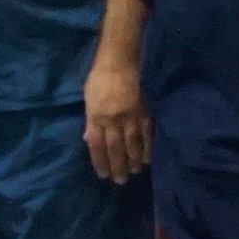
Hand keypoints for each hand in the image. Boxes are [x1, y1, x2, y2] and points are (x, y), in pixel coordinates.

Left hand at [81, 58, 149, 185]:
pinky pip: (148, 135)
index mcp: (96, 116)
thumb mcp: (89, 96)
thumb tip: (90, 140)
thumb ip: (90, 120)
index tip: (103, 175)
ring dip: (134, 161)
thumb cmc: (102, 75)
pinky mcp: (147, 112)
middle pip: (116, 149)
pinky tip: (148, 159)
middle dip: (118, 167)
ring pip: (133, 146)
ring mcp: (132, 116)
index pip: (97, 146)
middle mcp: (113, 120)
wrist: (123, 57)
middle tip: (120, 181)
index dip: (100, 162)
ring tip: (134, 172)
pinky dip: (148, 149)